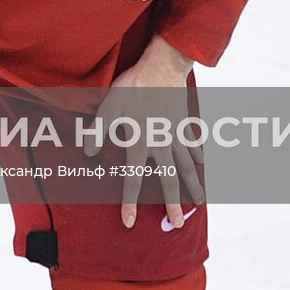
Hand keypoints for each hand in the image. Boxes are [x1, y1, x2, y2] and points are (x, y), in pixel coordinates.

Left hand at [82, 35, 204, 228]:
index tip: (129, 222)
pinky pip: (193, 144)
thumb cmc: (133, 85)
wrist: (163, 66)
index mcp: (140, 142)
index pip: (134, 179)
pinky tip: (200, 165)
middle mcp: (161, 143)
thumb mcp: (109, 105)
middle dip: (172, 204)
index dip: (130, 202)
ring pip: (186, 166)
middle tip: (177, 224)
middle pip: (169, 179)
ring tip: (198, 202)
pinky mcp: (185, 123)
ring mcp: (176, 134)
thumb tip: (88, 152)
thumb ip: (99, 130)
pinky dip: (197, 156)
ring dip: (192, 185)